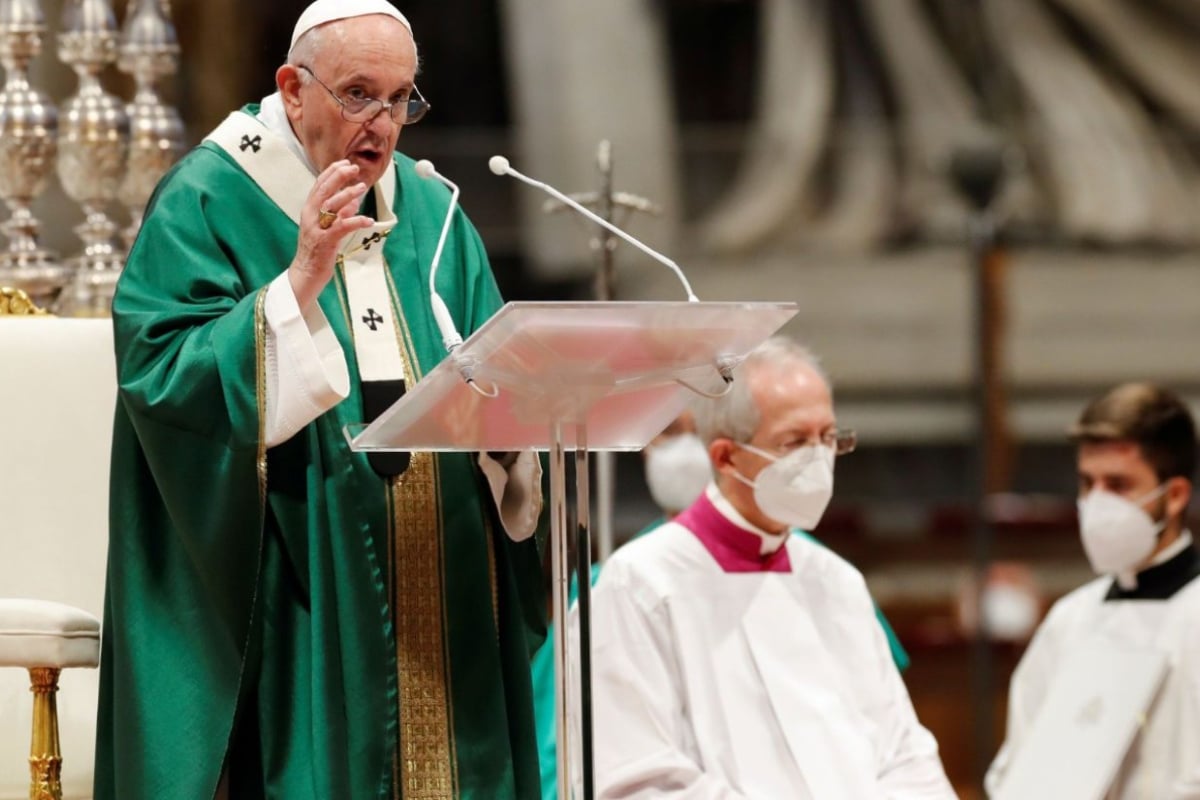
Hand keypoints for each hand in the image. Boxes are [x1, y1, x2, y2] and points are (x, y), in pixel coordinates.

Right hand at [288, 160, 375, 309]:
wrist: (306, 274)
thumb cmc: (318, 251)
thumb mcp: (328, 228)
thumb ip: (340, 213)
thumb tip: (354, 200)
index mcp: (309, 211)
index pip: (319, 185)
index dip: (331, 172)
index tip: (345, 162)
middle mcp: (310, 217)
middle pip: (323, 191)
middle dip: (338, 177)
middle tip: (353, 168)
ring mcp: (316, 229)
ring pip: (330, 206)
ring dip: (347, 195)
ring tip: (362, 187)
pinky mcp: (325, 242)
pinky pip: (341, 227)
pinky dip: (355, 221)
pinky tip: (368, 219)